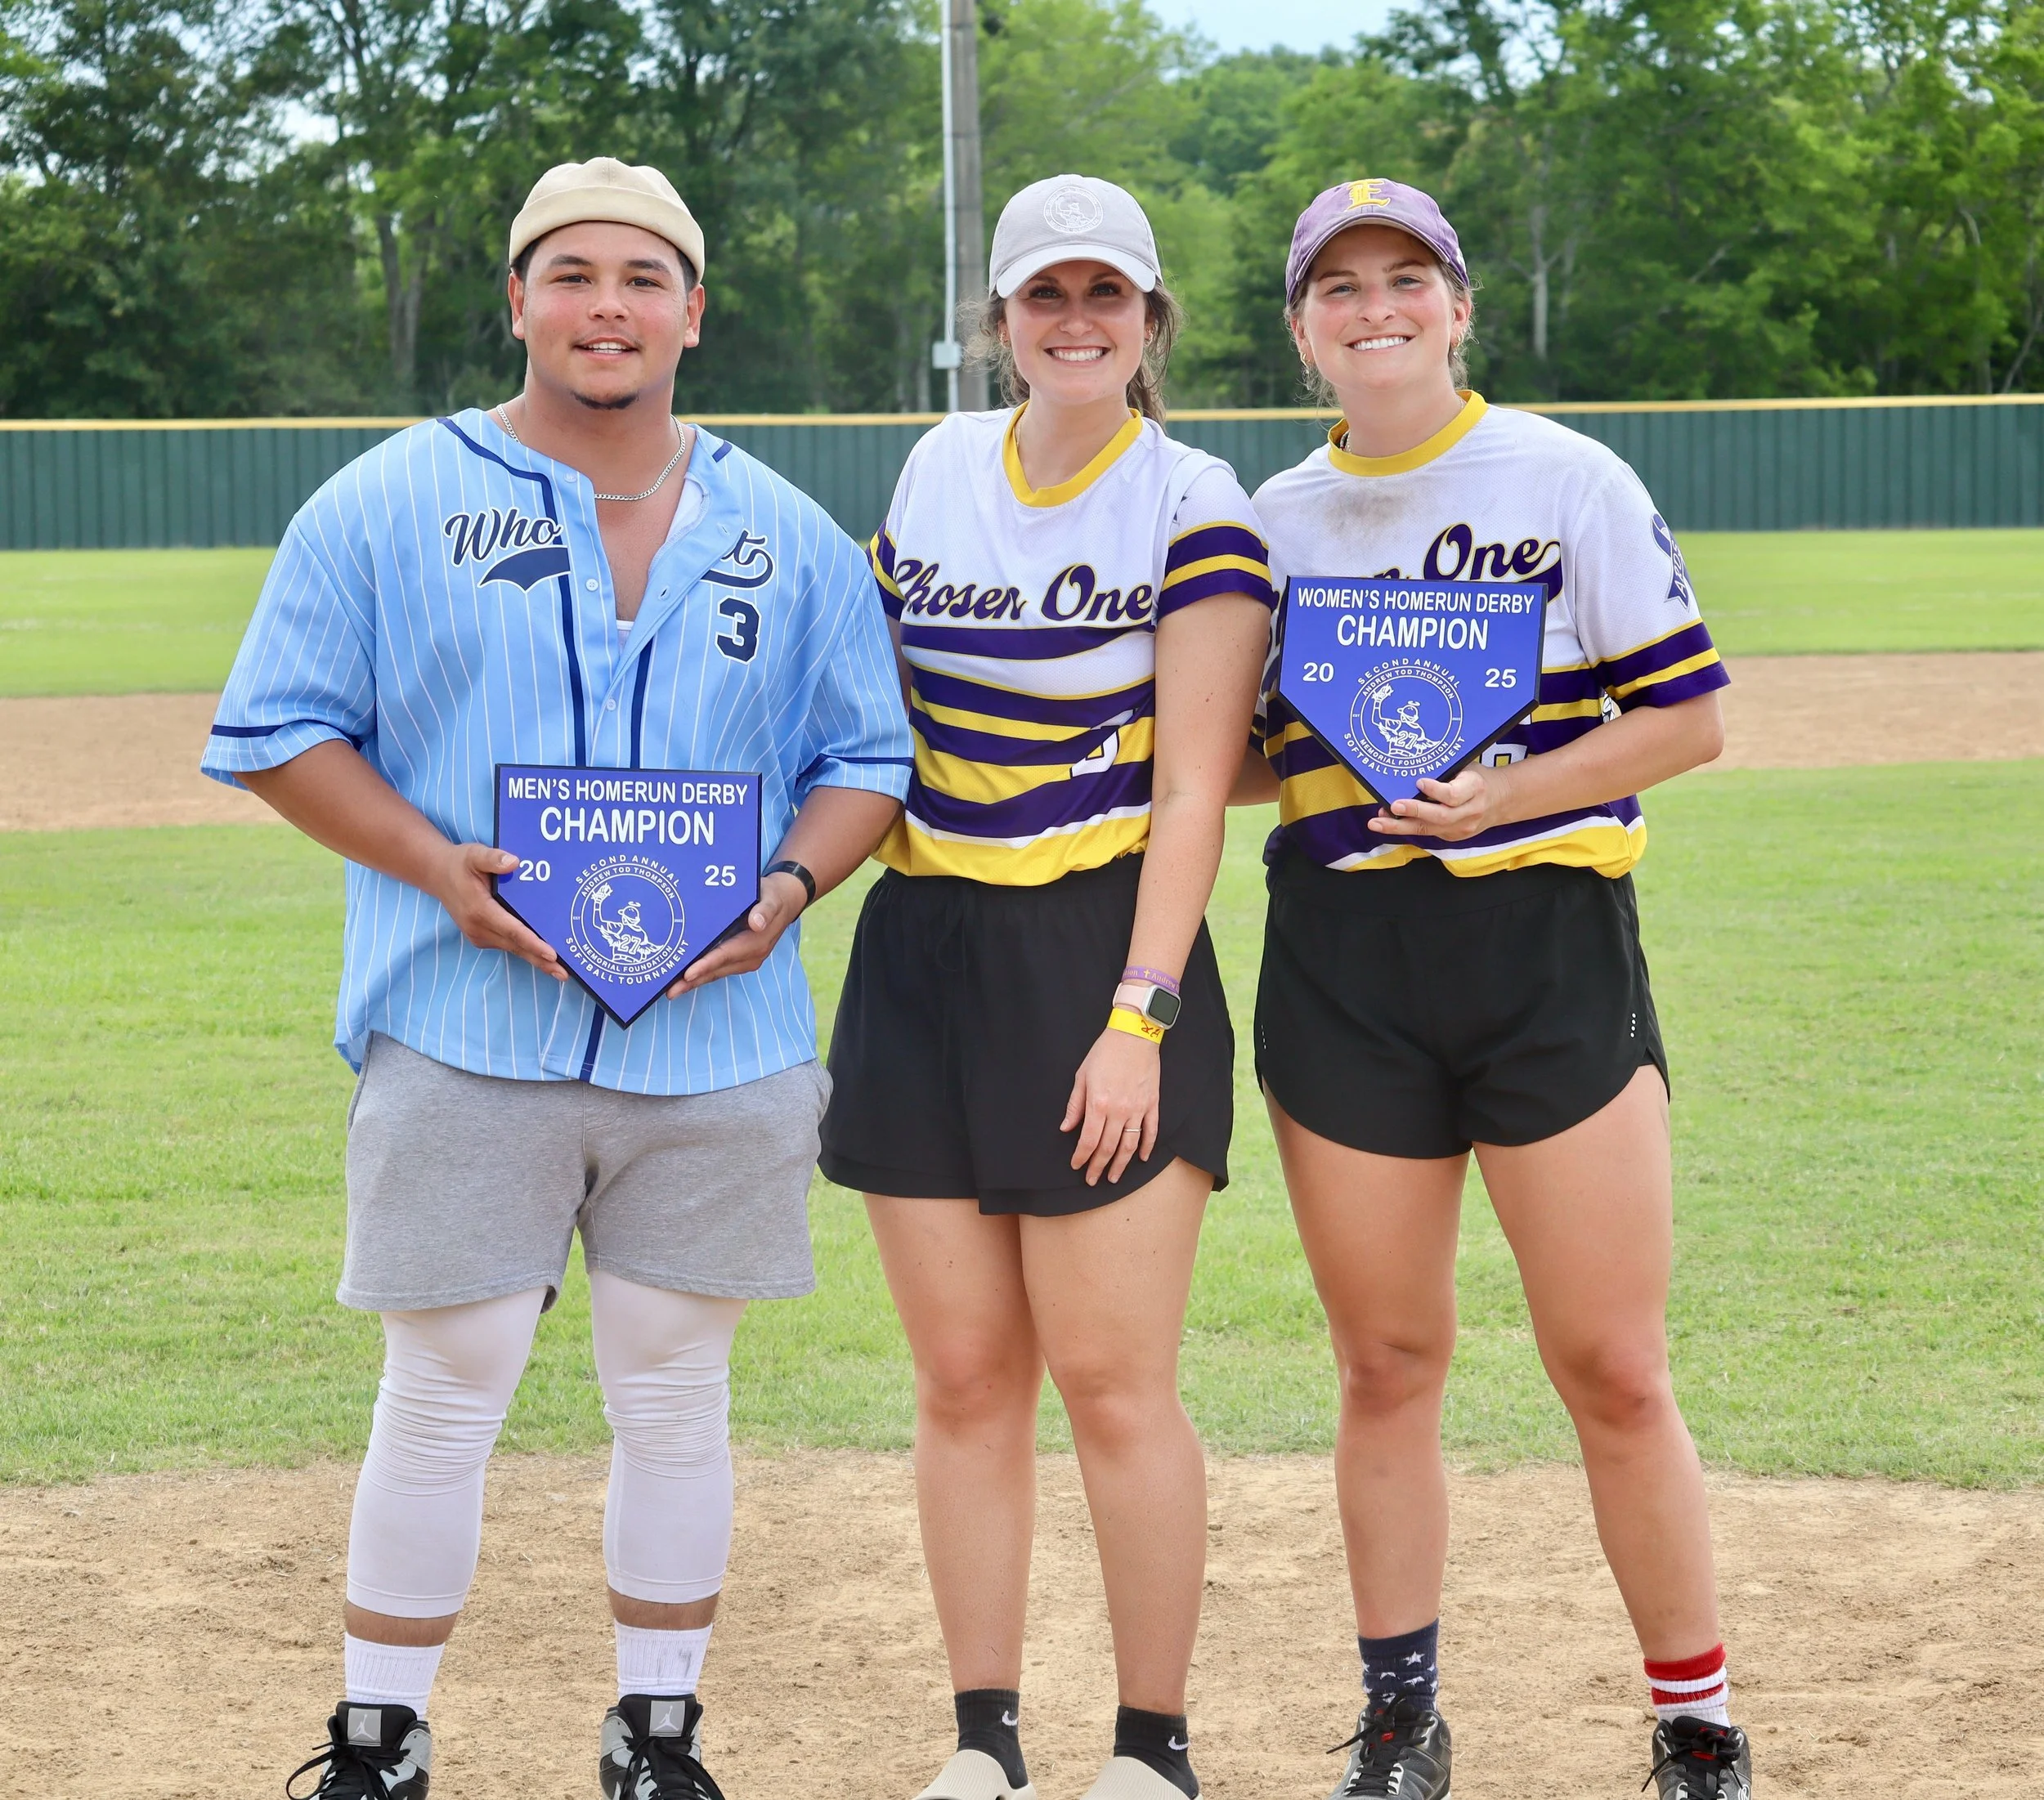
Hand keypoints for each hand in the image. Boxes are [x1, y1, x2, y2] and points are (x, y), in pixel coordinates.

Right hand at [433, 843, 565, 978]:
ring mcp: (479, 935)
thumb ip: (493, 859)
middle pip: (516, 946)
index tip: (552, 954)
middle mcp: (479, 927)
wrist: (438, 875)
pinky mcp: (481, 937)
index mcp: (480, 910)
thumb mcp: (474, 855)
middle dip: (541, 960)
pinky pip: (508, 945)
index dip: (533, 943)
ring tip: (560, 971)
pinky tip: (543, 956)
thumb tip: (514, 862)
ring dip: (536, 959)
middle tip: (564, 974)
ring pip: (513, 949)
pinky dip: (526, 950)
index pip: (512, 930)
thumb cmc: (460, 864)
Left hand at [666, 870, 808, 994]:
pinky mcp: (739, 959)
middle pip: (717, 970)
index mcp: (757, 942)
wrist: (784, 902)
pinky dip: (701, 974)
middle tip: (669, 991)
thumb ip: (765, 910)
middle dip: (693, 981)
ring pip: (715, 972)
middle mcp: (751, 956)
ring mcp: (745, 960)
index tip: (688, 974)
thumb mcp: (771, 897)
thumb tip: (757, 923)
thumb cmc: (773, 897)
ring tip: (671, 989)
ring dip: (694, 982)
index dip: (706, 965)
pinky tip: (683, 979)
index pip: (726, 955)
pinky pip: (717, 969)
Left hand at [1061, 1025, 1160, 1185]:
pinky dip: (1146, 1147)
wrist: (1134, 1034)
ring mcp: (1138, 1108)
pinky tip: (1141, 1158)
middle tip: (1092, 1180)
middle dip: (1098, 1167)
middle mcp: (1119, 1111)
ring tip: (1114, 1177)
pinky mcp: (1152, 1104)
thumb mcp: (1082, 1076)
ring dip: (1121, 1164)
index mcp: (1098, 1103)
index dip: (1082, 1157)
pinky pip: (1151, 1130)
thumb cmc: (1104, 1052)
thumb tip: (1066, 1128)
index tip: (1077, 1166)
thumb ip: (1075, 1105)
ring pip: (1130, 1144)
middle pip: (1108, 1147)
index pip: (1088, 1140)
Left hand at [1367, 764, 1511, 841]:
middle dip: (1414, 811)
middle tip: (1393, 806)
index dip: (1436, 790)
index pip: (1454, 794)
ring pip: (1429, 829)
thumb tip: (1409, 770)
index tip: (1419, 781)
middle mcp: (1470, 810)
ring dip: (1400, 826)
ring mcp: (1463, 828)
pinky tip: (1389, 822)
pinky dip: (1407, 828)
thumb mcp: (1466, 768)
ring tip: (1377, 823)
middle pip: (1440, 816)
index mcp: (1475, 787)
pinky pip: (1428, 833)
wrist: (1501, 801)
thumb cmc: (1477, 778)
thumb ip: (1445, 772)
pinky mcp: (1454, 837)